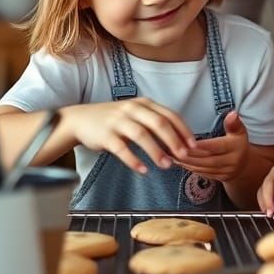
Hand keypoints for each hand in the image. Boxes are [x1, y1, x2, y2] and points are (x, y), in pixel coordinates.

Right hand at [65, 98, 197, 174]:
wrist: (80, 119)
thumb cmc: (115, 120)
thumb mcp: (136, 114)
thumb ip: (155, 123)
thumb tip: (180, 143)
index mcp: (145, 104)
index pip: (170, 115)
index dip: (183, 130)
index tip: (193, 145)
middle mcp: (133, 109)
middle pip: (159, 123)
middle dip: (174, 140)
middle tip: (184, 156)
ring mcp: (118, 121)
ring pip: (141, 135)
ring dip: (156, 151)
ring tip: (166, 166)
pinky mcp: (105, 135)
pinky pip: (121, 148)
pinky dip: (134, 160)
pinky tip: (143, 169)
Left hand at [173, 111, 249, 183]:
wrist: (244, 164)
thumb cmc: (237, 143)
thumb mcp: (239, 131)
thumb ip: (233, 123)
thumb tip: (232, 113)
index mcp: (236, 148)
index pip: (217, 147)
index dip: (202, 146)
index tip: (187, 142)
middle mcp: (231, 162)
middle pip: (208, 160)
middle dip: (190, 156)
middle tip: (174, 150)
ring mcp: (224, 172)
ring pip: (203, 168)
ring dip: (186, 163)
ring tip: (172, 155)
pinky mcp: (217, 178)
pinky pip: (201, 173)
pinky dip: (189, 167)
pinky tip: (179, 161)